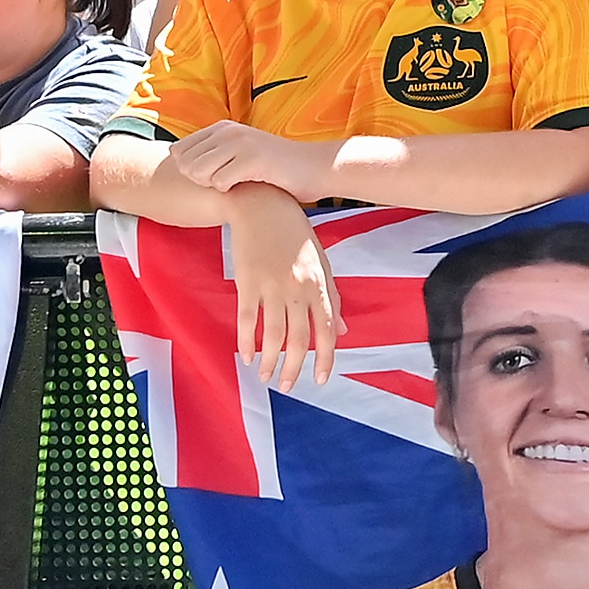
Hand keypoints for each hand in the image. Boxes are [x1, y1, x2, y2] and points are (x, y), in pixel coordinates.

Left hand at [167, 120, 316, 194]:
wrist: (315, 168)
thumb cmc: (277, 169)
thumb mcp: (242, 153)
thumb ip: (213, 154)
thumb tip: (176, 159)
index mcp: (223, 128)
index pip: (180, 150)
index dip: (187, 170)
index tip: (210, 179)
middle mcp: (229, 132)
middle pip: (186, 163)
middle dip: (197, 180)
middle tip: (222, 185)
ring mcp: (241, 144)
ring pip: (200, 172)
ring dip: (211, 185)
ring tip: (233, 186)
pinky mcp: (252, 160)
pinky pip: (220, 182)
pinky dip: (228, 191)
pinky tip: (246, 187)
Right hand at [226, 189, 339, 388]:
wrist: (261, 203)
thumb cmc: (294, 231)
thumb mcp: (321, 261)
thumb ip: (332, 297)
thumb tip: (343, 331)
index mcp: (320, 284)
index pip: (327, 330)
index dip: (325, 358)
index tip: (320, 379)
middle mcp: (298, 288)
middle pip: (299, 338)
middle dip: (294, 367)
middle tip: (288, 386)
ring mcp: (271, 285)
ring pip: (272, 334)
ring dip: (268, 360)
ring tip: (265, 375)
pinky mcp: (247, 281)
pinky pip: (247, 319)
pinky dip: (245, 341)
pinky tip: (245, 356)